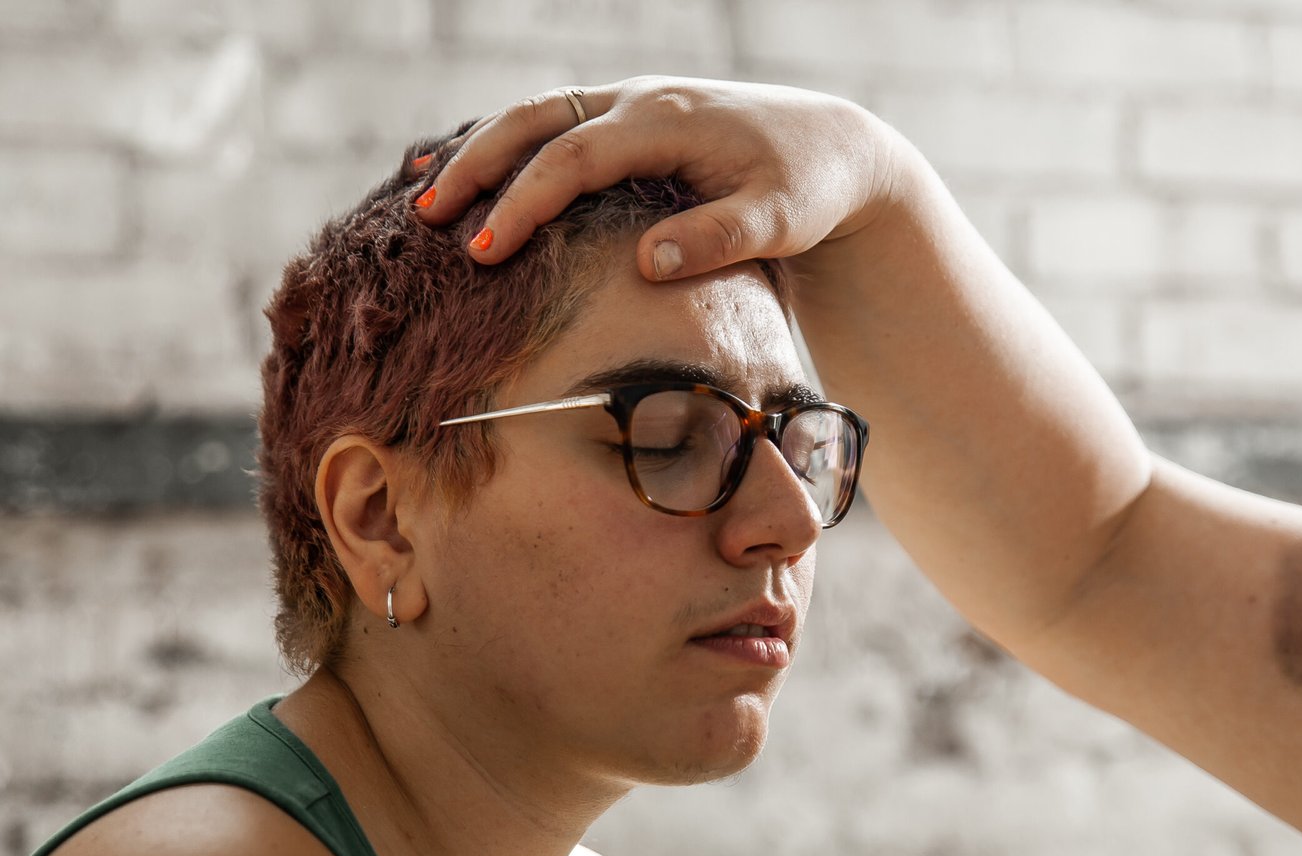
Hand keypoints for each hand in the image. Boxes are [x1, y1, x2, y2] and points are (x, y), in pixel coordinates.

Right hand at [414, 76, 903, 279]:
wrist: (833, 146)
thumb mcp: (777, 221)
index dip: (525, 204)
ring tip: (422, 193)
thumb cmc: (807, 189)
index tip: (485, 251)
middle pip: (535, 121)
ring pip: (534, 114)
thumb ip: (716, 238)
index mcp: (666, 122)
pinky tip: (463, 167)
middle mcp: (640, 101)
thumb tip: (647, 262)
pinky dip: (505, 144)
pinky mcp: (630, 118)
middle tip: (426, 217)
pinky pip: (552, 122)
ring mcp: (631, 103)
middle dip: (475, 165)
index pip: (573, 160)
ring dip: (478, 150)